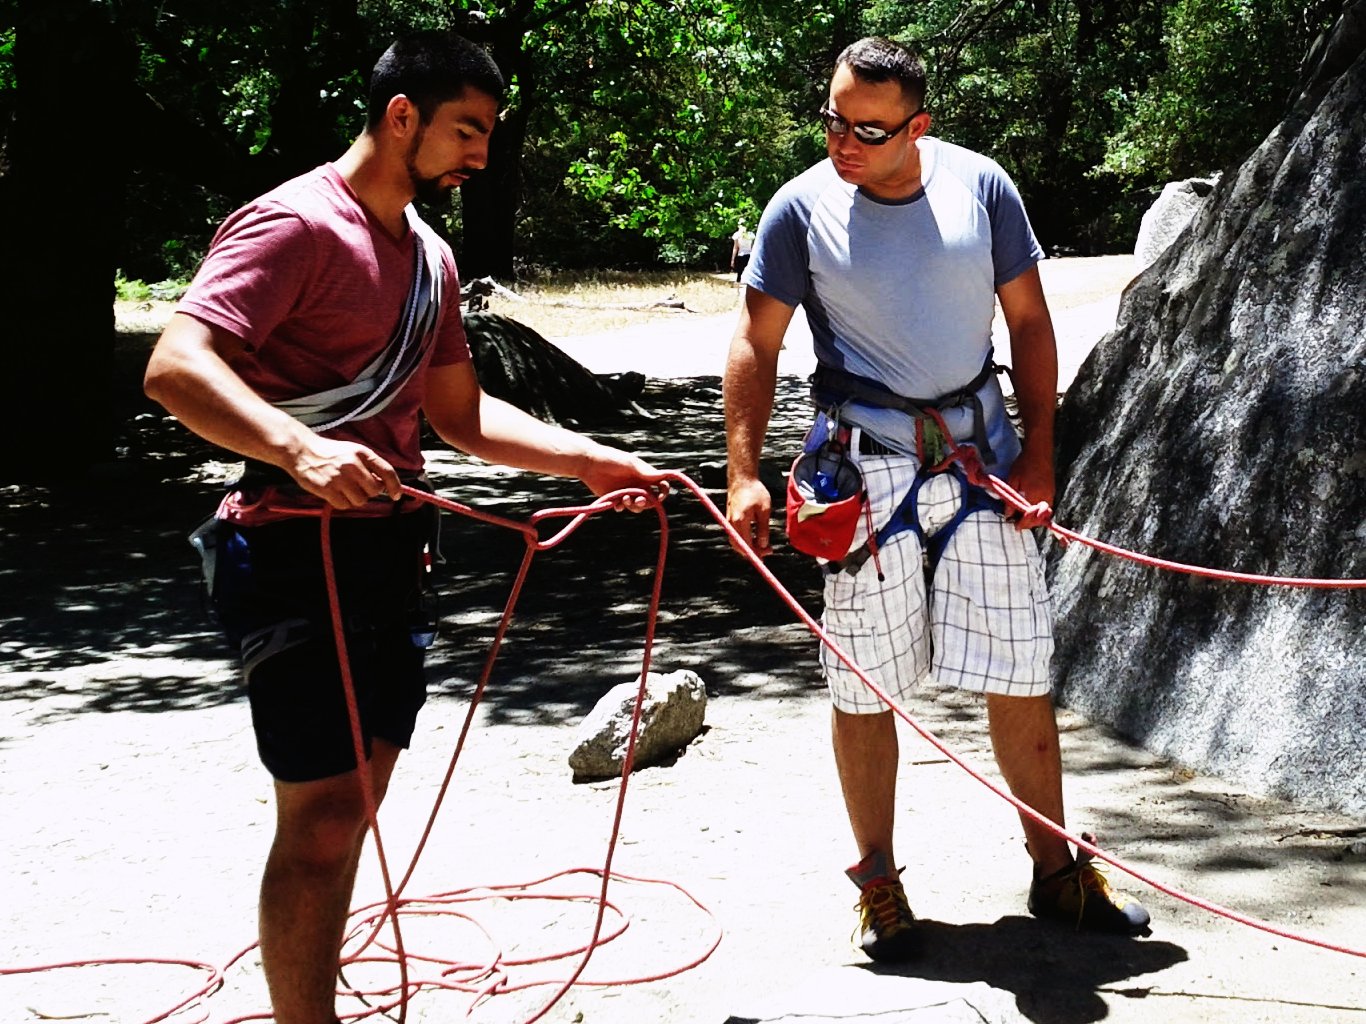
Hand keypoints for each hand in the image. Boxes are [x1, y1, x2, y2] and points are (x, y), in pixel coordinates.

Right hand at [287, 436, 401, 509]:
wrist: (301, 450)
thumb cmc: (330, 452)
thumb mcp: (352, 451)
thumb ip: (369, 465)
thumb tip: (384, 484)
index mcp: (362, 453)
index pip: (387, 472)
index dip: (395, 486)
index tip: (397, 495)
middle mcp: (353, 465)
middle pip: (374, 490)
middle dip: (368, 492)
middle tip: (357, 486)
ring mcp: (340, 477)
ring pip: (360, 500)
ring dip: (354, 498)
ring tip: (343, 488)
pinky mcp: (327, 489)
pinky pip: (344, 505)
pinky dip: (341, 502)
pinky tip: (334, 492)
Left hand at [578, 447, 670, 511]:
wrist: (589, 463)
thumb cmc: (611, 459)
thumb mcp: (630, 464)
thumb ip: (645, 472)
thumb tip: (664, 476)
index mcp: (644, 474)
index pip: (661, 485)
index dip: (663, 492)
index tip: (659, 497)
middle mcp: (637, 484)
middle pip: (650, 500)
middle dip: (646, 503)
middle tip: (638, 500)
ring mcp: (626, 492)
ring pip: (637, 506)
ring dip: (633, 506)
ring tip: (623, 499)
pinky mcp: (615, 498)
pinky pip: (623, 507)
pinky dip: (621, 507)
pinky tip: (616, 504)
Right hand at [726, 475, 772, 556]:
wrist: (742, 479)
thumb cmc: (754, 491)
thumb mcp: (764, 511)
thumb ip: (763, 529)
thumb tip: (763, 545)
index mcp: (740, 521)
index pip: (746, 544)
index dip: (755, 554)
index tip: (765, 557)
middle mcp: (732, 523)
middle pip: (739, 546)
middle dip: (752, 552)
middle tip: (767, 551)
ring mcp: (729, 521)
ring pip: (736, 542)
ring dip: (748, 546)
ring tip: (763, 546)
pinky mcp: (730, 519)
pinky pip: (735, 535)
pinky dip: (744, 540)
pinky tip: (755, 538)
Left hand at [1004, 444, 1054, 530]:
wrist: (1039, 451)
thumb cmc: (1024, 464)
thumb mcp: (1012, 481)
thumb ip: (1010, 500)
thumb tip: (1008, 515)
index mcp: (1035, 495)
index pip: (1030, 517)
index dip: (1023, 524)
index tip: (1016, 527)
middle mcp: (1046, 497)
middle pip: (1039, 518)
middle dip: (1029, 523)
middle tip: (1018, 523)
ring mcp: (1051, 494)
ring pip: (1044, 513)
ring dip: (1035, 517)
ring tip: (1023, 516)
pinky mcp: (1052, 490)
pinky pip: (1046, 505)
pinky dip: (1039, 510)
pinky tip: (1030, 508)